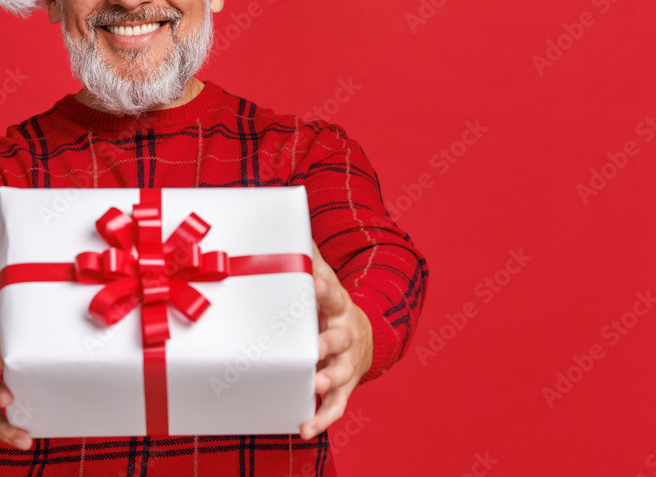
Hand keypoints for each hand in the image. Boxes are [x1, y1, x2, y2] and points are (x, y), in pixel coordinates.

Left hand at [300, 240, 372, 439]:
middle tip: (314, 347)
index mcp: (337, 306)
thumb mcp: (323, 281)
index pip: (331, 293)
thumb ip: (308, 259)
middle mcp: (345, 335)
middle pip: (340, 338)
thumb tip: (290, 227)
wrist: (365, 336)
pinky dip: (321, 419)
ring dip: (327, 380)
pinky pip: (334, 406)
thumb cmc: (330, 306)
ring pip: (341, 374)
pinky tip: (304, 428)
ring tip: (313, 385)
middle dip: (327, 342)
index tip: (312, 279)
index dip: (322, 287)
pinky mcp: (343, 388)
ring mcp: (346, 363)